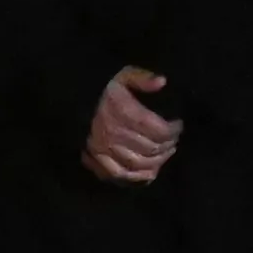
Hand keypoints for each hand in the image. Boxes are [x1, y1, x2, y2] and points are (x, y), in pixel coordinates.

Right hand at [83, 65, 178, 185]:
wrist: (74, 104)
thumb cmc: (104, 90)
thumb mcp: (124, 76)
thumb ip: (143, 78)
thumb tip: (162, 81)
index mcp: (122, 112)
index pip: (157, 130)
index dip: (173, 130)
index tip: (178, 125)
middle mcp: (113, 133)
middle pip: (151, 148)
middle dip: (168, 145)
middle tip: (174, 139)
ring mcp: (104, 150)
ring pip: (140, 163)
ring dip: (158, 160)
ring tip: (166, 152)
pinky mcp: (98, 161)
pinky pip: (123, 174)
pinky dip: (139, 176)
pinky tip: (151, 170)